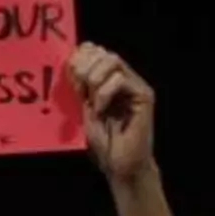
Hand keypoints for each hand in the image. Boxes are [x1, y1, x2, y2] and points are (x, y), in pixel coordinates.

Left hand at [72, 44, 155, 182]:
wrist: (120, 165)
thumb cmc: (104, 142)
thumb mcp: (85, 109)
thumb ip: (81, 86)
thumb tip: (72, 61)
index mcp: (110, 80)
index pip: (96, 50)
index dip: (80, 56)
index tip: (70, 75)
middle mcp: (125, 79)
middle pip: (104, 52)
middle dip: (85, 67)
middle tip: (79, 90)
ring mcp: (135, 86)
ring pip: (113, 60)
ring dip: (94, 79)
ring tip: (90, 101)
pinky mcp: (144, 96)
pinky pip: (120, 79)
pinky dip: (104, 93)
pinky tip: (101, 110)